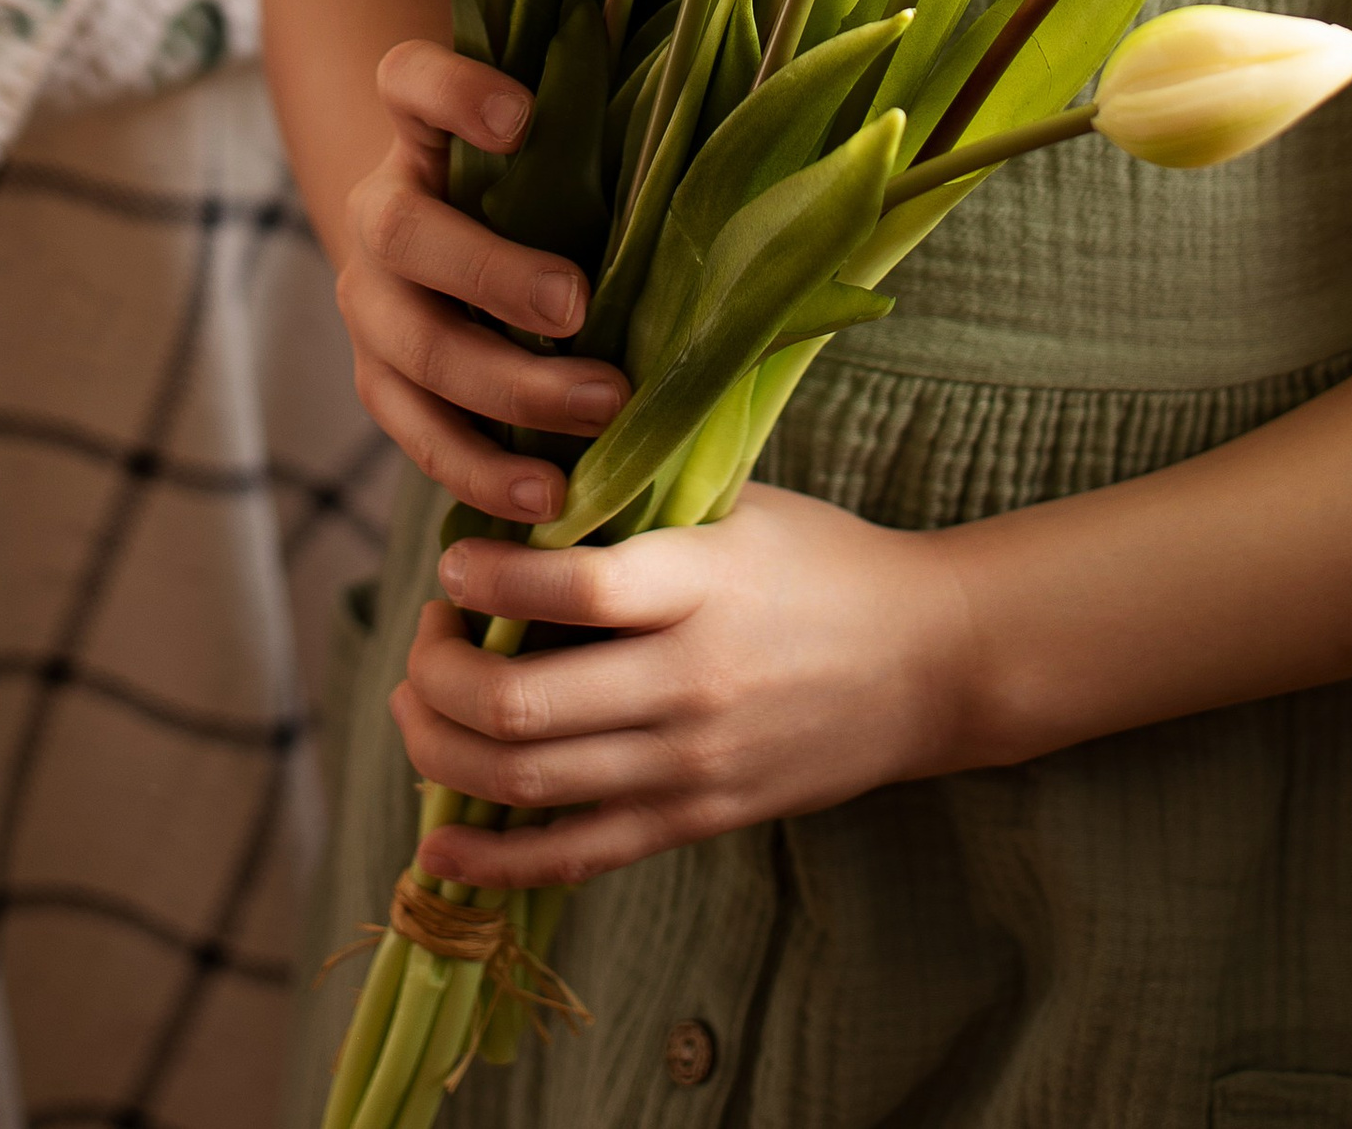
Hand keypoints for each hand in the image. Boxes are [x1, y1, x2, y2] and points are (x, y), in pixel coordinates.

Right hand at [336, 38, 630, 521]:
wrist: (458, 258)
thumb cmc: (540, 190)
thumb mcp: (559, 146)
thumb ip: (603, 118)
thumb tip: (703, 68)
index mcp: (421, 133)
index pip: (410, 82)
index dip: (454, 92)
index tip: (522, 117)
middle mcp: (380, 211)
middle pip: (405, 232)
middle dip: (492, 272)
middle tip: (576, 304)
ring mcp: (372, 305)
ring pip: (415, 349)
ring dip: (508, 387)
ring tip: (599, 409)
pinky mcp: (381, 385)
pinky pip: (420, 436)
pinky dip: (483, 473)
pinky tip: (547, 497)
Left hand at [395, 483, 980, 886]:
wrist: (931, 662)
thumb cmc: (824, 563)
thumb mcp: (737, 506)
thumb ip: (638, 507)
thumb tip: (517, 492)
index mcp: (703, 582)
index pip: (574, 584)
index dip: (488, 573)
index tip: (452, 560)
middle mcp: (691, 680)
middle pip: (522, 702)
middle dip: (438, 670)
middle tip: (428, 633)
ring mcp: (691, 764)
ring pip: (528, 781)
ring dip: (443, 745)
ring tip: (420, 702)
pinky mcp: (696, 819)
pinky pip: (576, 855)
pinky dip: (494, 859)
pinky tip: (437, 843)